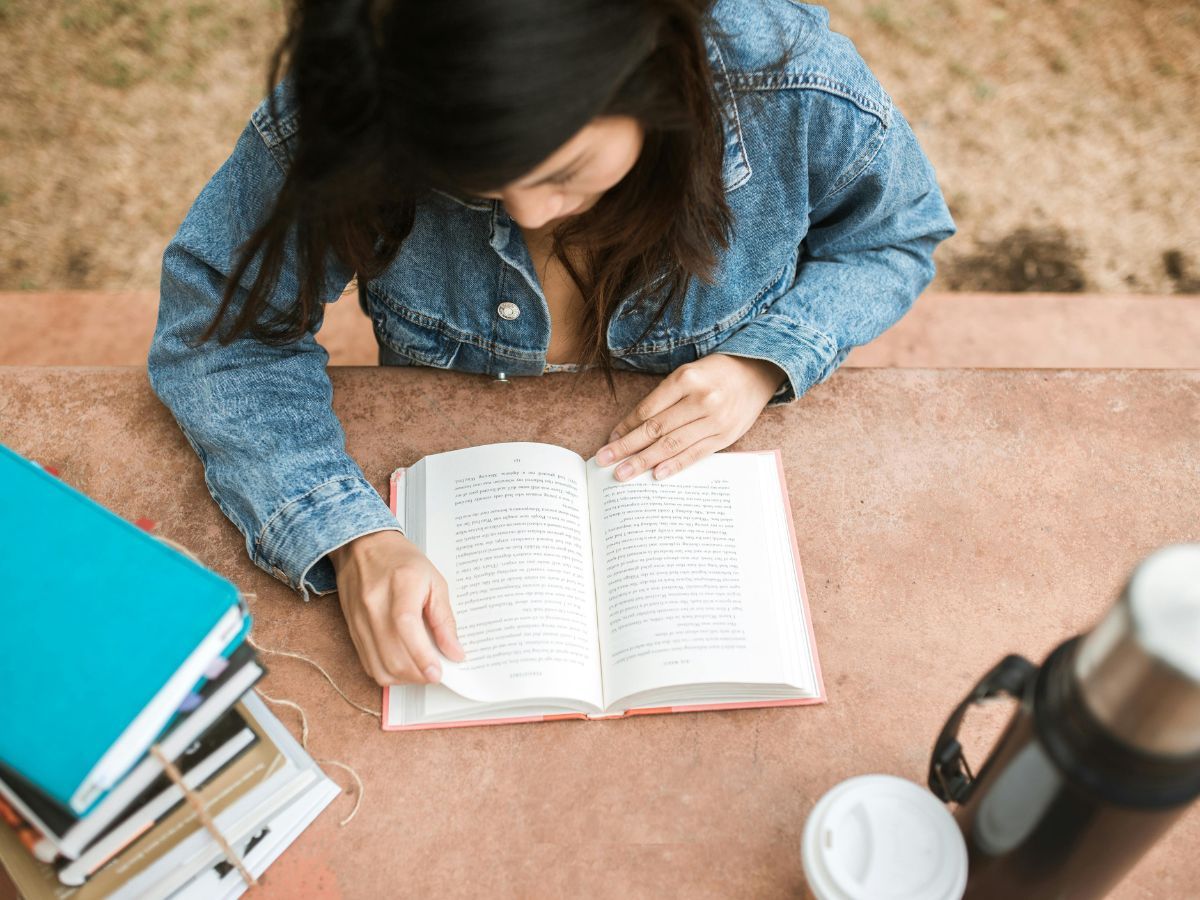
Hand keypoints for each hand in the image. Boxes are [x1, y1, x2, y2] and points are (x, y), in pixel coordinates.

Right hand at [328, 530, 464, 685]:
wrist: (363, 547)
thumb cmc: (401, 560)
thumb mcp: (434, 581)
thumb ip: (444, 619)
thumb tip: (454, 651)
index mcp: (399, 586)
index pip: (406, 627)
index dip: (422, 656)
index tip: (438, 673)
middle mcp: (374, 606)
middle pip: (392, 655)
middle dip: (418, 675)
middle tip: (436, 673)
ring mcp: (359, 621)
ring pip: (379, 667)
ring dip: (404, 678)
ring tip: (421, 670)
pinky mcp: (352, 631)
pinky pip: (368, 664)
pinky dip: (388, 672)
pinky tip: (403, 664)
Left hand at [596, 353, 785, 480]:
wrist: (757, 372)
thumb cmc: (714, 373)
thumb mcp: (687, 374)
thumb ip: (663, 399)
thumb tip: (629, 429)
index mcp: (686, 378)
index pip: (648, 409)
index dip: (626, 427)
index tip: (610, 440)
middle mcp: (701, 399)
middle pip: (656, 429)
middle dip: (626, 448)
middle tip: (604, 461)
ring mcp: (715, 419)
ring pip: (673, 444)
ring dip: (644, 461)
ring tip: (623, 473)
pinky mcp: (725, 435)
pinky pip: (695, 454)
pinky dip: (675, 465)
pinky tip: (656, 475)